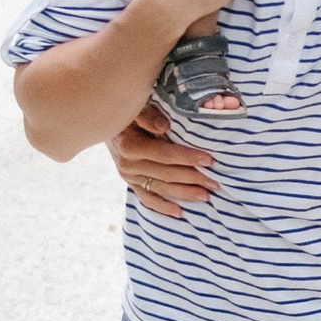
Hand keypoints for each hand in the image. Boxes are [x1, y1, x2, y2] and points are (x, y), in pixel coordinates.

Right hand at [108, 99, 218, 218]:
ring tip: (206, 196)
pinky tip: (179, 213)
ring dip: (184, 193)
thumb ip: (149, 115)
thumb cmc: (127, 111)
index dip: (187, 157)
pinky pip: (147, 198)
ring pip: (160, 188)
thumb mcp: (135, 107)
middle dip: (193, 178)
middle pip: (166, 174)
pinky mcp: (130, 183)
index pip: (164, 154)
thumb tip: (165, 127)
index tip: (208, 160)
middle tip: (215, 182)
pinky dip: (162, 207)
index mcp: (130, 145)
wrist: (105, 123)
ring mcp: (129, 176)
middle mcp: (128, 164)